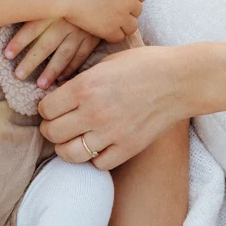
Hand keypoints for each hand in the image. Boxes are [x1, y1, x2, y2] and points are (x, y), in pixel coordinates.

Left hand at [4, 19, 100, 87]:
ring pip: (64, 54)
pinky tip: (62, 79)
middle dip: (31, 61)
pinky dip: (71, 68)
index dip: (19, 41)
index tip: (6, 55)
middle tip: (18, 75)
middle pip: (46, 44)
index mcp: (53, 10)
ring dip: (52, 70)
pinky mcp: (93, 38)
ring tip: (41, 84)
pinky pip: (81, 56)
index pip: (32, 27)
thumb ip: (38, 5)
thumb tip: (12, 11)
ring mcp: (81, 31)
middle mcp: (66, 22)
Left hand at [38, 44, 187, 169]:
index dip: (45, 108)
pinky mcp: (128, 148)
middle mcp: (93, 112)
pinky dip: (95, 158)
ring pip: (69, 154)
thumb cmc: (145, 64)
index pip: (45, 108)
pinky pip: (98, 164)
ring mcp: (111, 133)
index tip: (52, 107)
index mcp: (85, 87)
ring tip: (72, 140)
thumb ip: (82, 80)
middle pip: (52, 133)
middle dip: (50, 128)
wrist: (180, 80)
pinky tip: (99, 146)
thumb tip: (61, 94)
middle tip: (58, 124)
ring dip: (66, 147)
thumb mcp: (106, 62)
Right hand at [57, 0, 145, 42]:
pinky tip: (101, 30)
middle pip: (137, 11)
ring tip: (108, 22)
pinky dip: (112, 35)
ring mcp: (120, 15)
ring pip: (131, 27)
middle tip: (111, 11)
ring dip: (122, 26)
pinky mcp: (109, 29)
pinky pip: (119, 37)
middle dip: (127, 12)